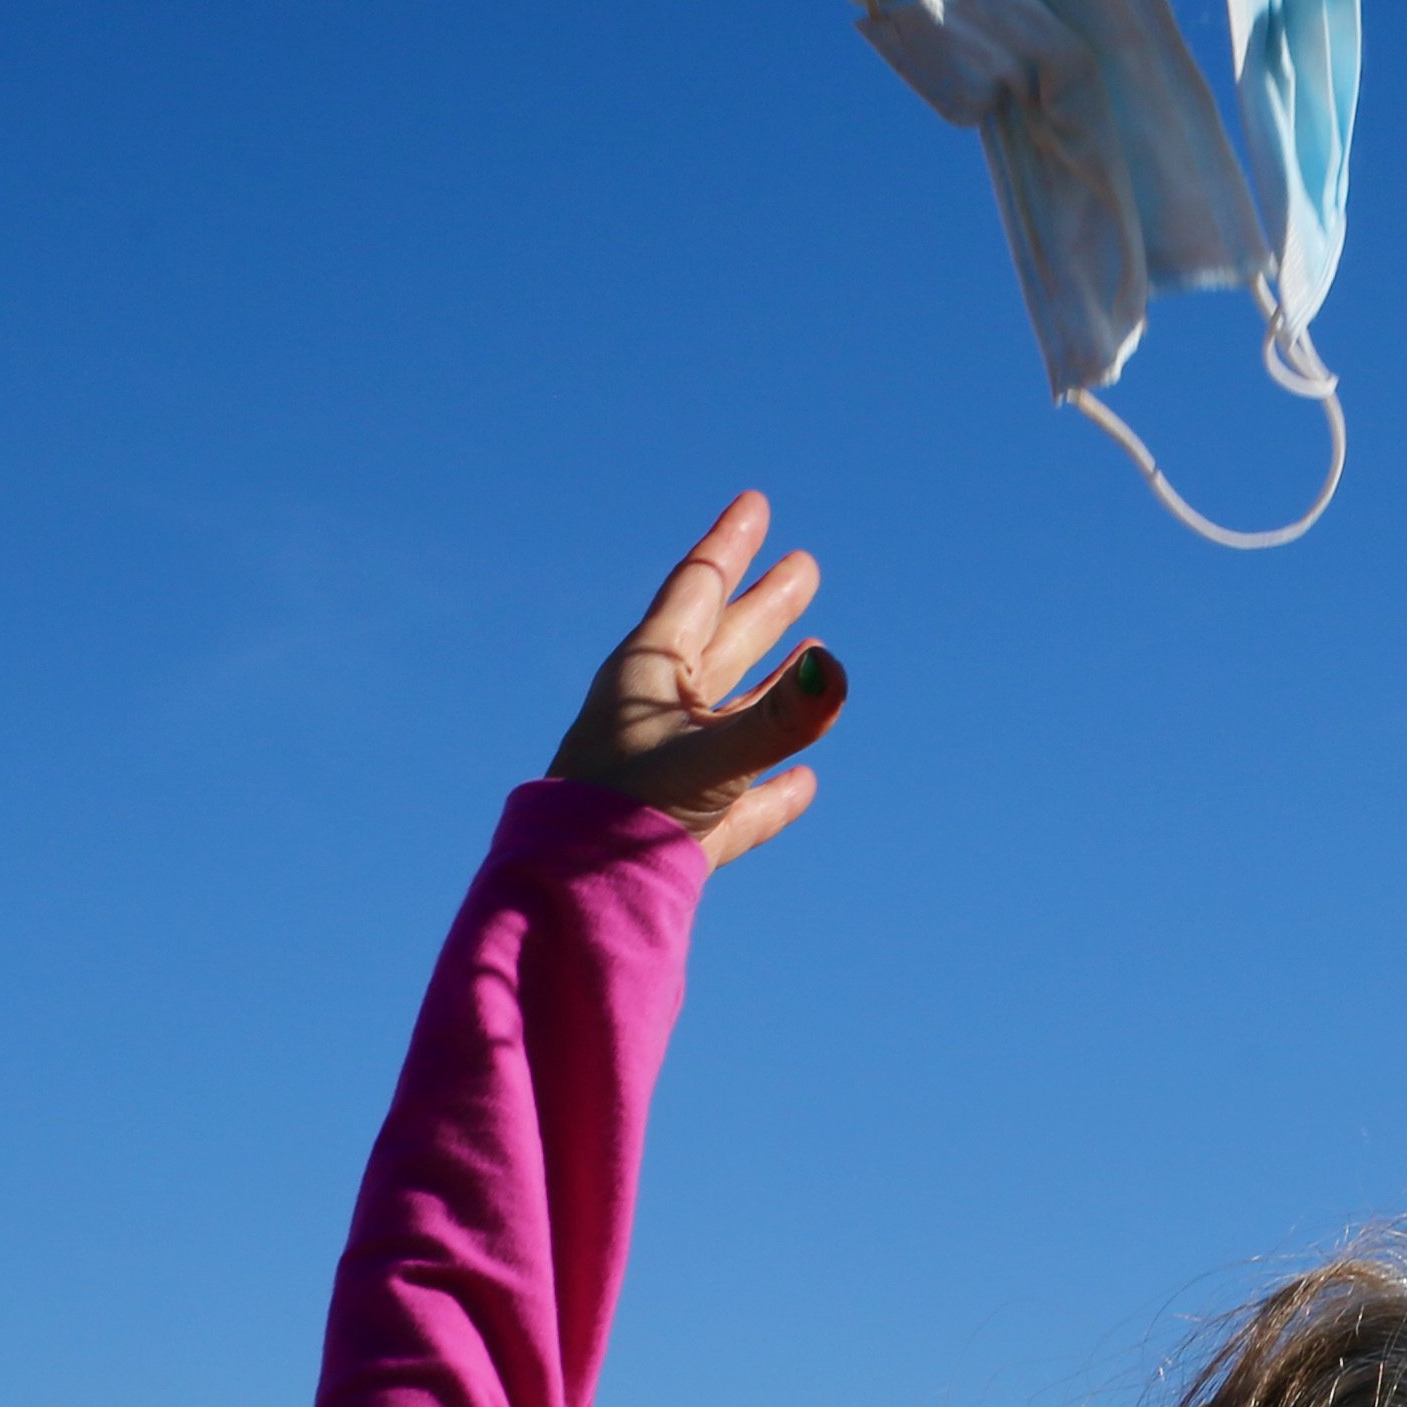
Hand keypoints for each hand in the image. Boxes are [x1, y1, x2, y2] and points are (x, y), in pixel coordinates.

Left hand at [547, 494, 845, 866]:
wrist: (574, 901)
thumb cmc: (628, 816)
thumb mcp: (710, 759)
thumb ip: (777, 721)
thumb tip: (833, 671)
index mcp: (648, 675)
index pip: (698, 591)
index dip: (730, 546)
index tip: (756, 505)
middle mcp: (660, 714)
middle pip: (723, 642)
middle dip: (765, 604)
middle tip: (804, 565)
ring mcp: (673, 771)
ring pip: (734, 713)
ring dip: (772, 681)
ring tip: (812, 650)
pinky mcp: (688, 830)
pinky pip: (744, 800)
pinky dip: (776, 790)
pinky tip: (806, 785)